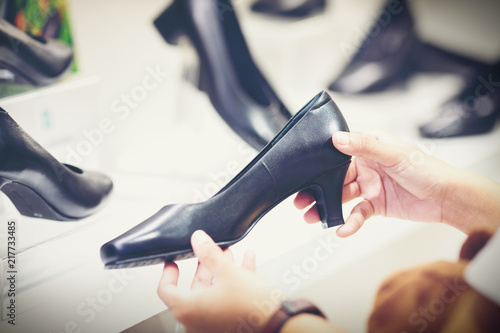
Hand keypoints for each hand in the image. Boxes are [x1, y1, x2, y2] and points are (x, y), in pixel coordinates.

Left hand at [158, 230, 282, 332]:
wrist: (278, 324)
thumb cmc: (252, 307)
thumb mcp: (228, 272)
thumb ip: (209, 253)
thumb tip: (198, 240)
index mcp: (189, 309)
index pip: (166, 290)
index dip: (168, 272)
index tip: (173, 261)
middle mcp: (198, 320)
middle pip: (194, 287)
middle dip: (204, 265)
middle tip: (207, 252)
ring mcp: (214, 323)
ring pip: (213, 291)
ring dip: (221, 270)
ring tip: (229, 254)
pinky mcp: (230, 322)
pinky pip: (227, 298)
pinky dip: (233, 282)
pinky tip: (246, 263)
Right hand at [294, 131, 452, 236]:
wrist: (447, 198)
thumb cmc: (426, 170)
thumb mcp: (393, 154)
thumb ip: (364, 146)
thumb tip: (337, 138)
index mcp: (369, 147)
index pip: (338, 151)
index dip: (319, 160)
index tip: (303, 169)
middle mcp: (366, 165)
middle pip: (334, 176)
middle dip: (317, 187)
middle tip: (301, 198)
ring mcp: (369, 186)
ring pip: (340, 196)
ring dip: (326, 206)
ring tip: (311, 216)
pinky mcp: (375, 205)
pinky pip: (356, 213)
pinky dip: (348, 222)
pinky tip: (342, 229)